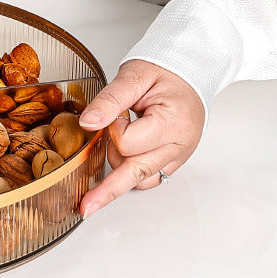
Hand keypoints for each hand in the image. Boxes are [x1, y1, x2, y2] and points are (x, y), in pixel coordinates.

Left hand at [77, 59, 204, 217]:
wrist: (190, 70)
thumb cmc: (165, 70)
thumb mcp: (133, 76)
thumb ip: (109, 100)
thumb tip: (89, 123)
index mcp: (173, 122)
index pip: (128, 142)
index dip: (113, 128)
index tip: (117, 112)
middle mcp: (179, 145)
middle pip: (136, 172)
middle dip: (107, 188)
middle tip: (86, 206)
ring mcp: (178, 155)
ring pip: (142, 179)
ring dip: (120, 168)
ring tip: (116, 140)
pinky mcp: (174, 159)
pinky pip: (150, 177)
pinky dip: (132, 172)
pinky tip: (121, 161)